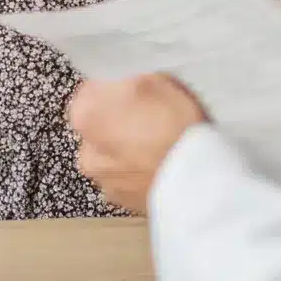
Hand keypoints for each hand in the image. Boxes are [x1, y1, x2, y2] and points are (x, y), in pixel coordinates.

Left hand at [68, 75, 206, 214]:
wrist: (196, 179)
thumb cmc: (173, 122)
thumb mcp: (151, 78)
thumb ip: (123, 77)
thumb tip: (114, 80)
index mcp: (84, 115)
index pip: (91, 90)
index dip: (114, 88)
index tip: (136, 90)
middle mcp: (84, 151)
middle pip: (99, 125)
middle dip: (117, 119)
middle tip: (149, 116)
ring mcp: (102, 181)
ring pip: (111, 153)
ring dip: (126, 147)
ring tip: (158, 144)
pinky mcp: (121, 203)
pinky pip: (125, 177)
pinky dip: (136, 170)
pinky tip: (159, 165)